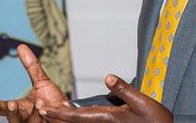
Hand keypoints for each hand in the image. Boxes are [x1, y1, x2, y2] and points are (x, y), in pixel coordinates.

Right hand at [0, 44, 71, 122]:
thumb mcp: (42, 82)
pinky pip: (49, 122)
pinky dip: (52, 114)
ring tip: (41, 105)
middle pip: (14, 117)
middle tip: (12, 105)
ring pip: (29, 120)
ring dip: (36, 112)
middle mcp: (27, 118)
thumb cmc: (52, 102)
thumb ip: (31, 66)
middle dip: (12, 111)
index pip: (6, 107)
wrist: (67, 117)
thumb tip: (21, 47)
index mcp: (22, 108)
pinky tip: (53, 110)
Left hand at [39, 74, 171, 122]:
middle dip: (57, 115)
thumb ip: (124, 89)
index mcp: (107, 118)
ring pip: (81, 121)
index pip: (77, 116)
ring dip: (65, 116)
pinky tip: (73, 114)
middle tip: (39, 109)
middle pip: (75, 120)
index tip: (43, 109)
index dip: (59, 113)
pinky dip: (77, 117)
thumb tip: (107, 76)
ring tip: (50, 111)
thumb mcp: (142, 102)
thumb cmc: (156, 121)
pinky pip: (90, 121)